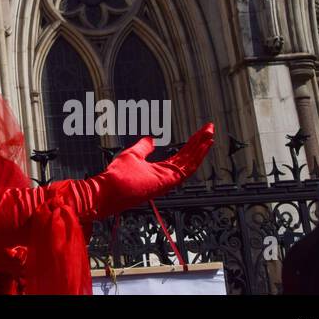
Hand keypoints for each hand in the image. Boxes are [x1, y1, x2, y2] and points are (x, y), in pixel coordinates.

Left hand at [78, 123, 213, 219]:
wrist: (108, 190)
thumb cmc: (116, 176)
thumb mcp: (132, 155)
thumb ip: (144, 147)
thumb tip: (151, 139)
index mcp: (160, 171)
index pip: (180, 156)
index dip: (190, 144)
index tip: (199, 133)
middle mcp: (167, 176)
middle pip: (188, 157)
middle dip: (200, 143)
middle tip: (210, 129)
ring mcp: (169, 179)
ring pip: (191, 161)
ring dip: (202, 146)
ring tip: (210, 133)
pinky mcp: (169, 181)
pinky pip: (188, 167)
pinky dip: (197, 156)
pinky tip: (204, 145)